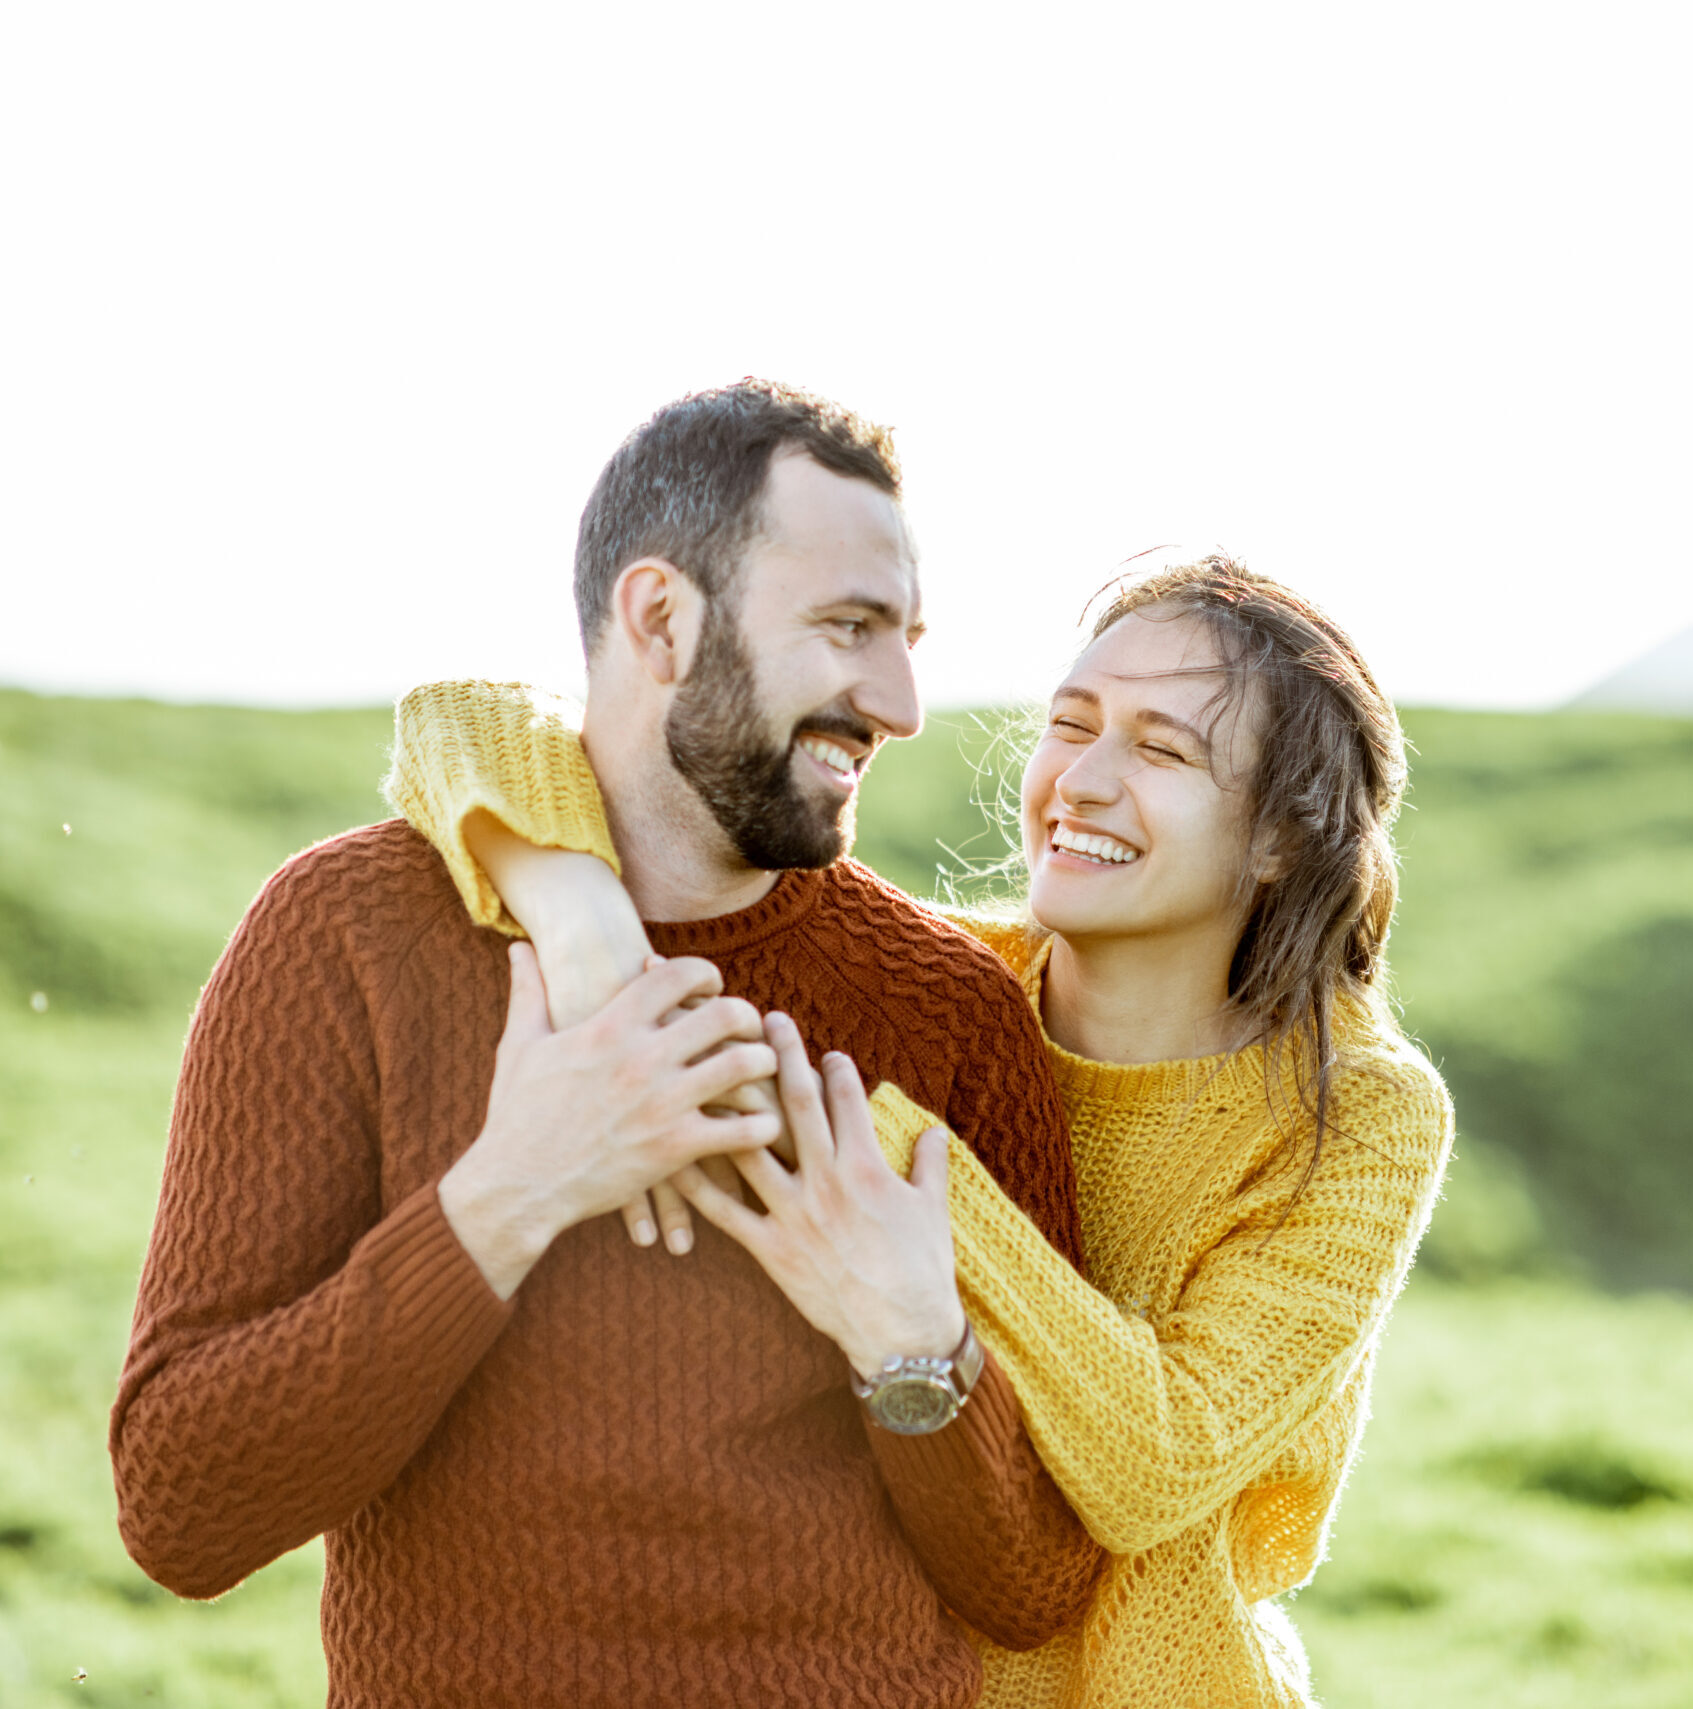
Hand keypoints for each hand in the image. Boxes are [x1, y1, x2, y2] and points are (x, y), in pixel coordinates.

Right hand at [439, 943, 780, 1297]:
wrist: (514, 1187)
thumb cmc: (516, 1115)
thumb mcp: (521, 1046)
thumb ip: (530, 992)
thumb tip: (520, 947)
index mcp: (609, 1027)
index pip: (676, 974)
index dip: (704, 973)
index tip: (712, 986)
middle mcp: (640, 1058)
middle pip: (723, 1014)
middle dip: (746, 1015)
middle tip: (750, 1027)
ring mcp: (660, 1104)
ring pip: (742, 1066)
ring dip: (763, 1063)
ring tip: (765, 1069)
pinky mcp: (673, 1149)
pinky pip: (740, 1129)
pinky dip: (761, 1125)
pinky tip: (762, 1124)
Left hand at [672, 1012, 964, 1378]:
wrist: (901, 1335)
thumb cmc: (922, 1272)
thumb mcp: (933, 1210)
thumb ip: (930, 1165)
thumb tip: (932, 1131)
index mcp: (868, 1168)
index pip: (847, 1099)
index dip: (834, 1067)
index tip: (821, 1047)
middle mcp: (827, 1183)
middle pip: (797, 1106)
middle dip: (781, 1058)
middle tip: (766, 1019)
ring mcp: (795, 1215)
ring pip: (752, 1148)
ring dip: (731, 1106)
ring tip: (710, 1070)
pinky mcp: (771, 1250)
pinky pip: (726, 1212)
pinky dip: (699, 1184)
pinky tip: (675, 1155)